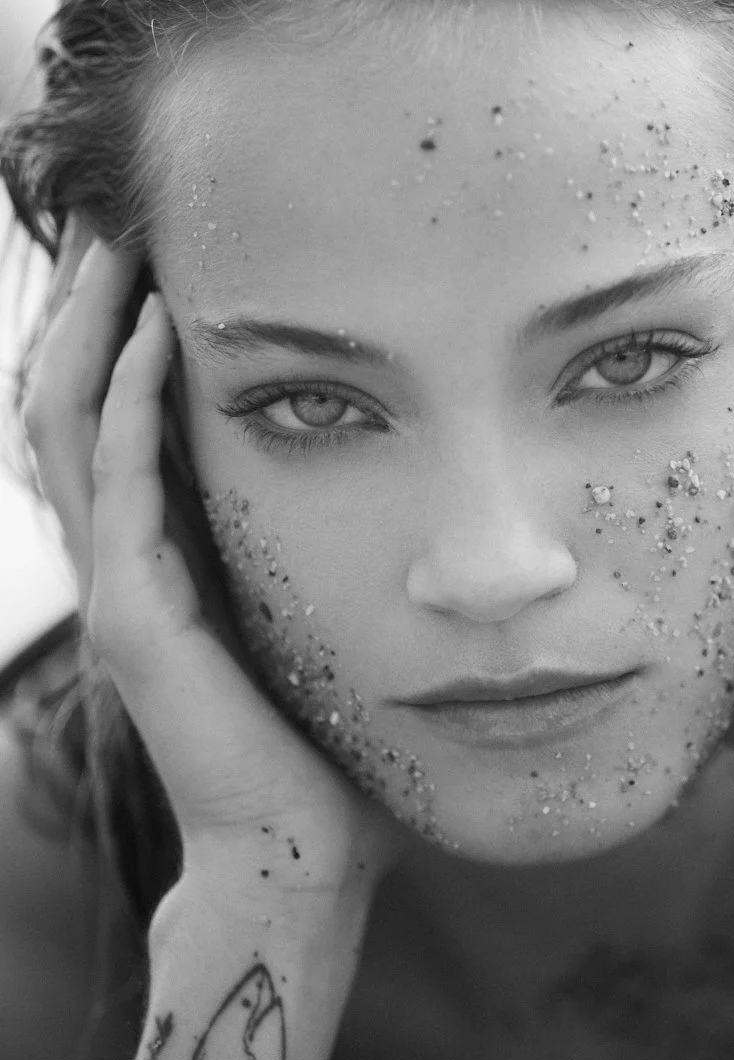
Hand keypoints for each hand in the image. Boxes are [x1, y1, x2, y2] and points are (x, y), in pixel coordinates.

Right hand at [22, 231, 398, 909]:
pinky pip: (120, 488)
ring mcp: (116, 589)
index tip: (139, 245)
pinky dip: (129, 403)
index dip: (100, 327)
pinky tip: (151, 335)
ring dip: (85, 329)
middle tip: (105, 212)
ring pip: (62, 428)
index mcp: (150, 551)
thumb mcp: (294, 604)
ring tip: (114, 243)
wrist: (296, 847)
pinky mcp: (137, 621)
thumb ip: (284, 537)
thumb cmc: (314, 734)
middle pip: (58, 399)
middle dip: (76, 303)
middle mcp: (116, 559)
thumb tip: (350, 457)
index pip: (96, 413)